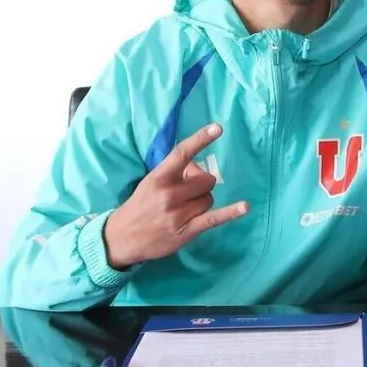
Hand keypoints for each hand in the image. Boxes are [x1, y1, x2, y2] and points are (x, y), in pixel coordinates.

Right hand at [104, 124, 248, 269]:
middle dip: (202, 185)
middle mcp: (169, 194)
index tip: (217, 128)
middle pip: (207, 181)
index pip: (182, 154)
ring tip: (185, 210)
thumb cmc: (141, 205)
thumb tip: (198, 166)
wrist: (121, 238)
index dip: (201, 139)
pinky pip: (214, 218)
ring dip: (202, 203)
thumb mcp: (151, 182)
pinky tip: (245, 206)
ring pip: (209, 199)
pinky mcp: (186, 231)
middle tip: (187, 193)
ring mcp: (178, 213)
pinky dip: (231, 212)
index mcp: (159, 177)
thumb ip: (174, 172)